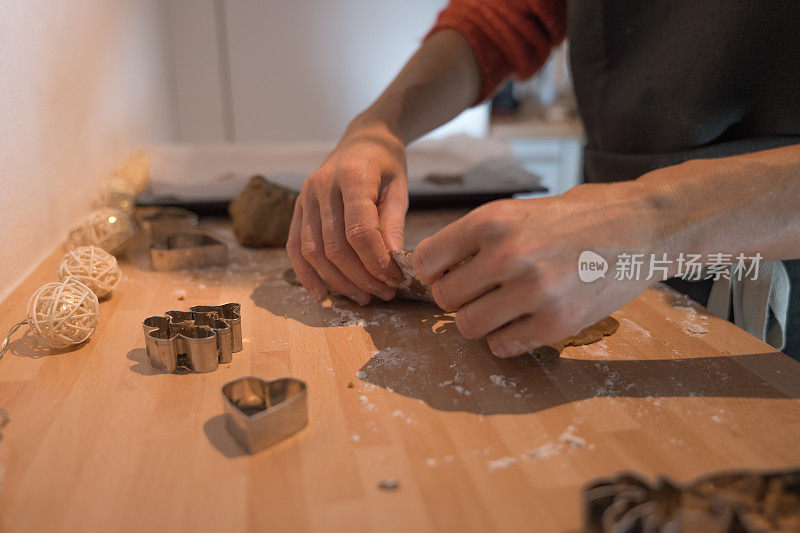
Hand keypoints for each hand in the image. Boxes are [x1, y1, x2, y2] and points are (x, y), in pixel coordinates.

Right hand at [286, 121, 405, 304]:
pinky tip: (322, 294)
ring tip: (363, 296)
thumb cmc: (385, 165)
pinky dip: (306, 274)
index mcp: (351, 177)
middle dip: (360, 277)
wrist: (362, 141)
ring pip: (314, 252)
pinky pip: (295, 246)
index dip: (375, 261)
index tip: (394, 279)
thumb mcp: (399, 190)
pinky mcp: (298, 208)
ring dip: (338, 281)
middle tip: (384, 293)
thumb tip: (392, 265)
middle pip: (335, 246)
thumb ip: (393, 226)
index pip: (359, 231)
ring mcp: (305, 197)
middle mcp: (322, 187)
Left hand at [413, 181, 664, 356]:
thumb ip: (476, 237)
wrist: (642, 227)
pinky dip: (506, 339)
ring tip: (502, 307)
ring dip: (479, 320)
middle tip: (481, 291)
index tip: (447, 273)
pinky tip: (523, 321)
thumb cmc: (577, 217)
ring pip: (468, 326)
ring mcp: (533, 292)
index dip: (433, 270)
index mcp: (493, 219)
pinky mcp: (557, 323)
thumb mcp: (519, 210)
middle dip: (458, 296)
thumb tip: (434, 268)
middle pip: (445, 297)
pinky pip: (502, 347)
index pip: (426, 260)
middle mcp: (508, 255)